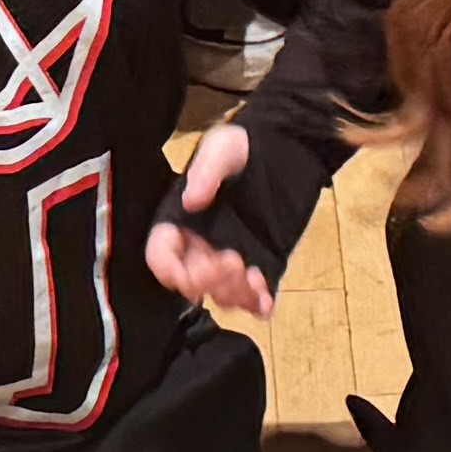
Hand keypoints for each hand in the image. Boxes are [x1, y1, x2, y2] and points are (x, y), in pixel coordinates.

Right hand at [144, 122, 281, 319]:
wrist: (289, 149)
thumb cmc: (245, 146)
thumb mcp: (223, 148)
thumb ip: (206, 171)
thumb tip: (190, 200)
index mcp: (181, 219)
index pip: (161, 253)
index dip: (168, 269)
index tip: (187, 275)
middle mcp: (200, 244)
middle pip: (190, 280)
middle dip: (208, 280)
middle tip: (234, 261)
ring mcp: (229, 258)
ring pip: (219, 294)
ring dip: (232, 293)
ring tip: (253, 277)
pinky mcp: (259, 266)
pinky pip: (252, 298)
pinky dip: (256, 305)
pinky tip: (266, 299)